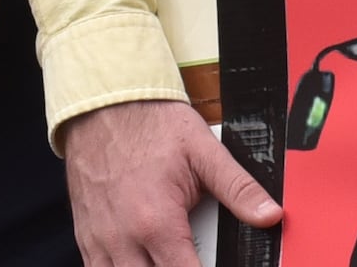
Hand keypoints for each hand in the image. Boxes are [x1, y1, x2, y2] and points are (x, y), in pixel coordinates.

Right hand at [63, 99, 280, 266]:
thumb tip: (270, 214)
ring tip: (172, 258)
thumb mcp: (204, 151)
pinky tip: (142, 261)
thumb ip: (238, 188)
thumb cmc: (151, 124)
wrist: (103, 106)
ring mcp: (100, 241)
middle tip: (196, 258)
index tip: (219, 266)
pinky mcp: (86, 237)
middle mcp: (122, 239)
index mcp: (156, 222)